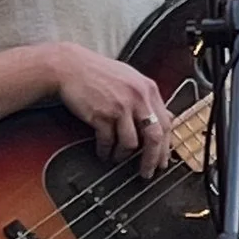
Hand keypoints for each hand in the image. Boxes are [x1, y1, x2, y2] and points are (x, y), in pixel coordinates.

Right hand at [52, 43, 176, 173]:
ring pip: (131, 143)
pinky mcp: (101, 114)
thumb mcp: (131, 79)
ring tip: (117, 158)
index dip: (164, 147)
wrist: (69, 67)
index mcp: (148, 89)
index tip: (161, 161)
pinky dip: (106, 150)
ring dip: (123, 156)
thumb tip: (169, 117)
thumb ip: (148, 99)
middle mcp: (137, 97)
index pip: (165, 124)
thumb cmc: (99, 73)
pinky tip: (103, 152)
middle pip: (153, 137)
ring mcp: (120, 106)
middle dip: (151, 160)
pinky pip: (108, 141)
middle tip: (147, 172)